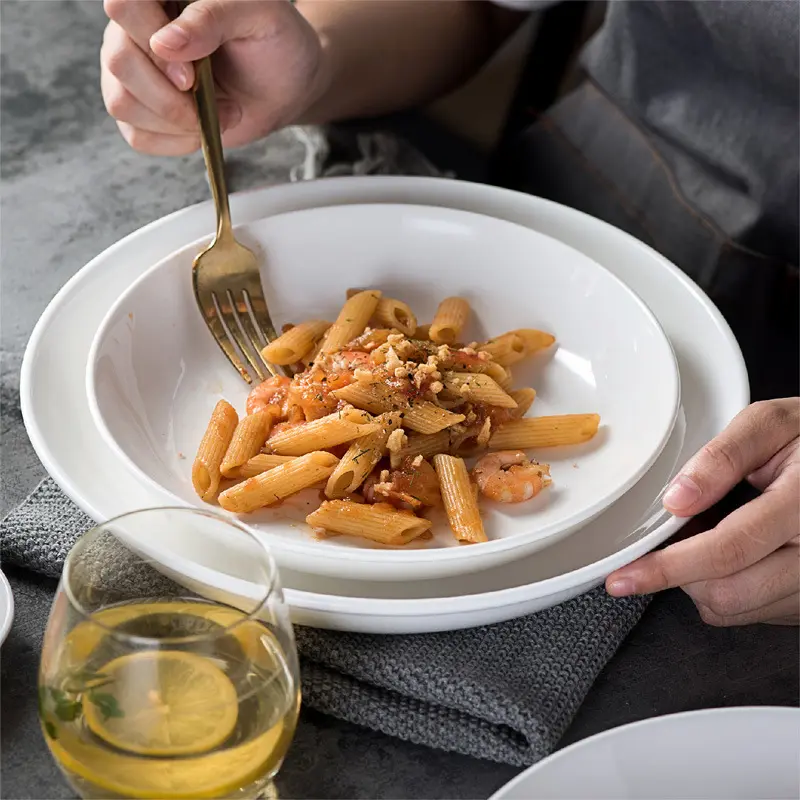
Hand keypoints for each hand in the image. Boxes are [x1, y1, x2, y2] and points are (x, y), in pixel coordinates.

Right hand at [100, 0, 328, 153]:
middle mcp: (133, 30)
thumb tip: (165, 42)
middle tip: (215, 99)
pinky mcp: (140, 111)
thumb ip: (212, 18)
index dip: (154, 46)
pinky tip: (203, 128)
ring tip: (218, 112)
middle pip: (120, 62)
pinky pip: (138, 136)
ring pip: (122, 103)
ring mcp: (131, 72)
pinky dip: (176, 142)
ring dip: (178, 122)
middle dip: (171, 97)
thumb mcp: (258, 16)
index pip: (122, 6)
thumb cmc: (274, 42)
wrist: (285, 86)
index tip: (192, 75)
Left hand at [607, 399, 798, 625]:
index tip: (625, 576)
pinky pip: (755, 612)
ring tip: (712, 536)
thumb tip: (677, 498)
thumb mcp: (772, 425)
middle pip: (729, 592)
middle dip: (682, 573)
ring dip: (703, 581)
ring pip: (738, 609)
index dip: (668, 566)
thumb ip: (722, 455)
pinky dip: (728, 588)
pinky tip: (735, 554)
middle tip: (671, 539)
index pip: (728, 549)